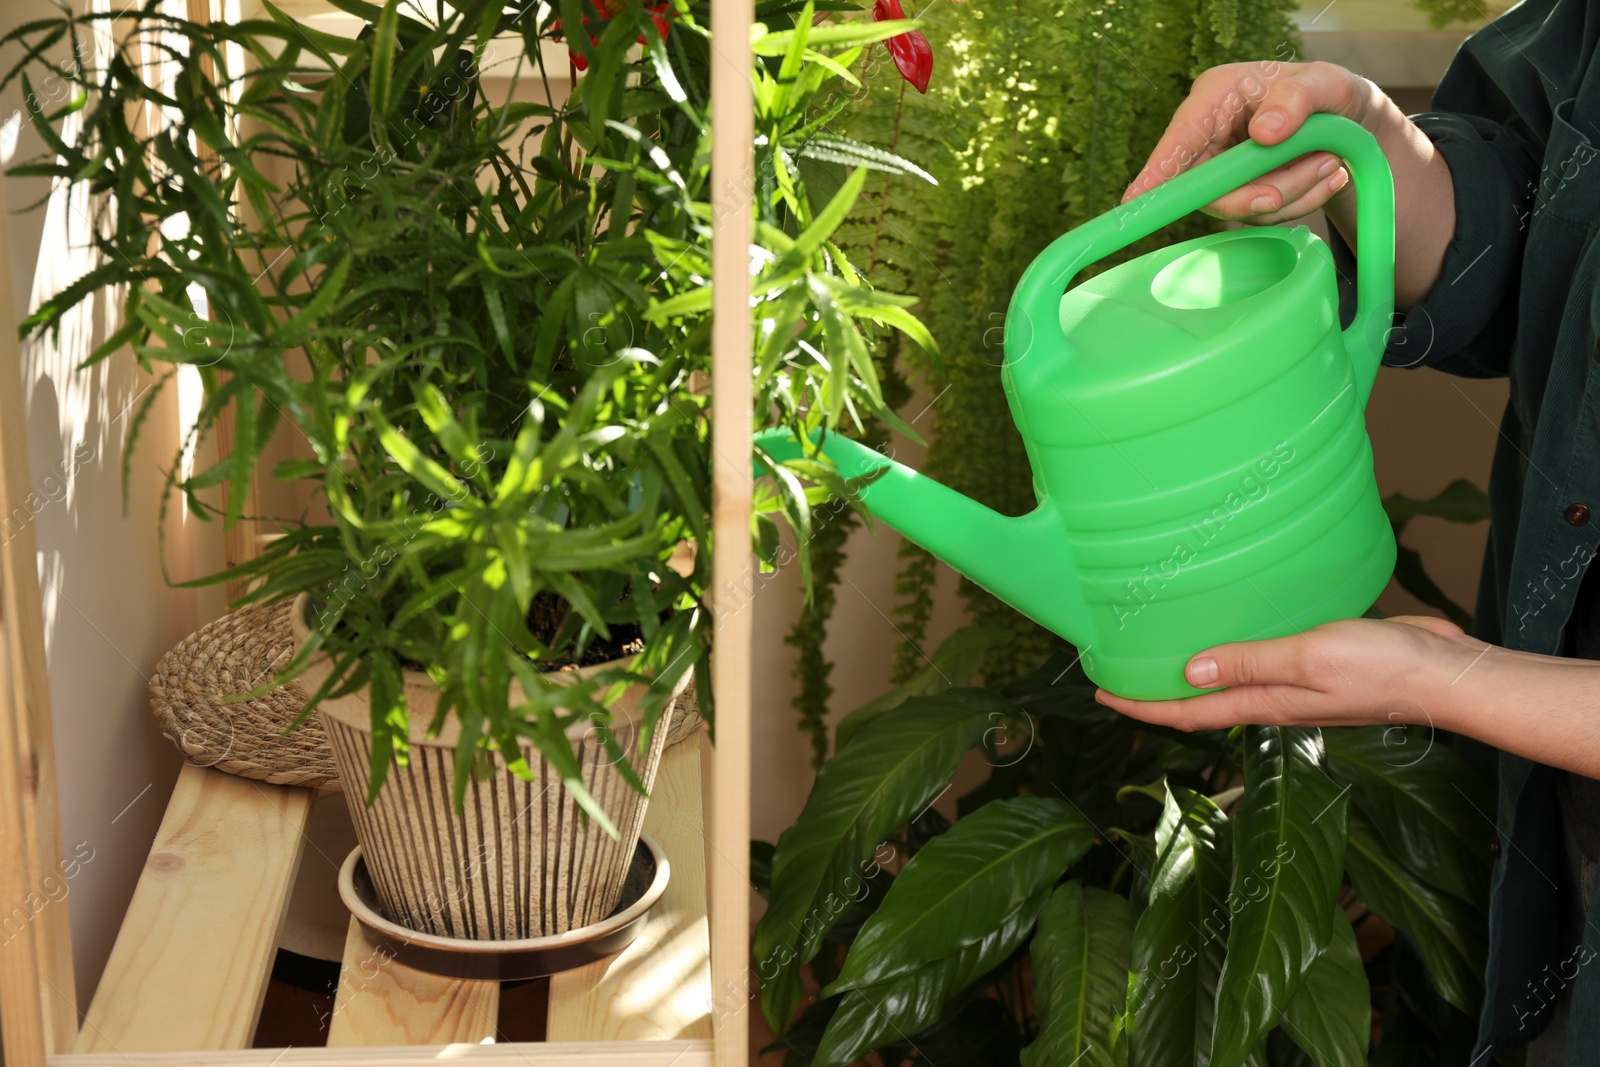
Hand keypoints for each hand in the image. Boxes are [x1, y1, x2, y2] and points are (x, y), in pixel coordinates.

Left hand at [1094, 616, 1484, 731]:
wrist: (1448, 674)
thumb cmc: (1384, 669)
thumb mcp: (1307, 658)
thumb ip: (1250, 663)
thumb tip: (1189, 670)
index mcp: (1265, 704)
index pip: (1189, 713)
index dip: (1142, 708)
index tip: (1101, 695)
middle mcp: (1275, 700)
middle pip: (1202, 703)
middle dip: (1158, 693)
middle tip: (1120, 672)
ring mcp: (1298, 685)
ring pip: (1232, 681)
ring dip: (1195, 672)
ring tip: (1163, 650)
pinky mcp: (1320, 664)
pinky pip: (1264, 660)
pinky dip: (1237, 651)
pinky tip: (1234, 629)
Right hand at [1121, 60, 1382, 224]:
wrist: (1353, 122)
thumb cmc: (1330, 93)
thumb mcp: (1326, 82)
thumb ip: (1298, 98)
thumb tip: (1265, 134)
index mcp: (1216, 97)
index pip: (1180, 138)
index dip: (1157, 171)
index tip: (1136, 199)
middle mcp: (1210, 136)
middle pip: (1207, 185)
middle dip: (1260, 190)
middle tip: (1321, 168)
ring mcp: (1223, 168)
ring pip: (1240, 204)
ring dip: (1293, 192)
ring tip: (1333, 162)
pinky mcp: (1242, 192)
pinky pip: (1262, 214)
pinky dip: (1301, 202)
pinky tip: (1328, 176)